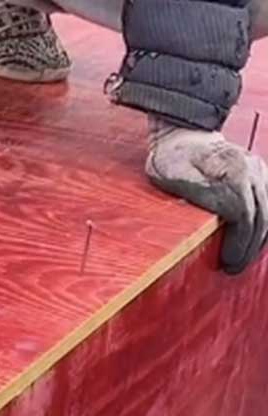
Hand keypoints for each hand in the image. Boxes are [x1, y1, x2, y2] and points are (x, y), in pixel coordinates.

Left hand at [146, 115, 267, 273]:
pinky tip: (250, 240)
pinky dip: (262, 225)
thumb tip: (217, 217)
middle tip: (233, 267)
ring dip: (258, 240)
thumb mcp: (173, 177)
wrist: (182, 133)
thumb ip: (195, 194)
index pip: (245, 217)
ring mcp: (259, 170)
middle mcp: (252, 171)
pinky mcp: (259, 173)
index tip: (227, 262)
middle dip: (248, 248)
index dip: (238, 244)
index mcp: (233, 173)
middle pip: (261, 219)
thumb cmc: (172, 157)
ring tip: (241, 257)